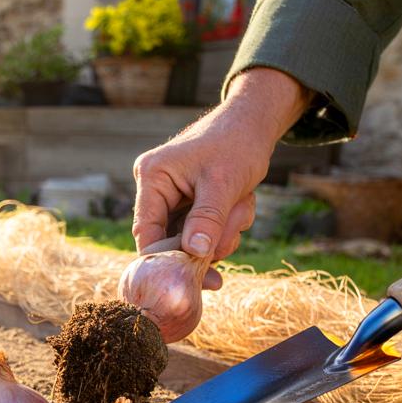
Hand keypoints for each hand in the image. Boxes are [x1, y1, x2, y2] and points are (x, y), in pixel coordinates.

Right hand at [132, 68, 311, 289]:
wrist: (254, 124)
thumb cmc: (237, 144)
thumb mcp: (223, 183)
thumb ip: (207, 219)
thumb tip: (195, 254)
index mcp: (153, 177)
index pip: (147, 231)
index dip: (166, 258)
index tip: (190, 278)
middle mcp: (156, 188)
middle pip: (171, 239)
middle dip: (206, 243)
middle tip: (232, 237)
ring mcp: (173, 197)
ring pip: (191, 239)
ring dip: (222, 233)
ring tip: (241, 207)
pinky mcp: (189, 203)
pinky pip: (203, 231)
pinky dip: (224, 226)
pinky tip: (239, 207)